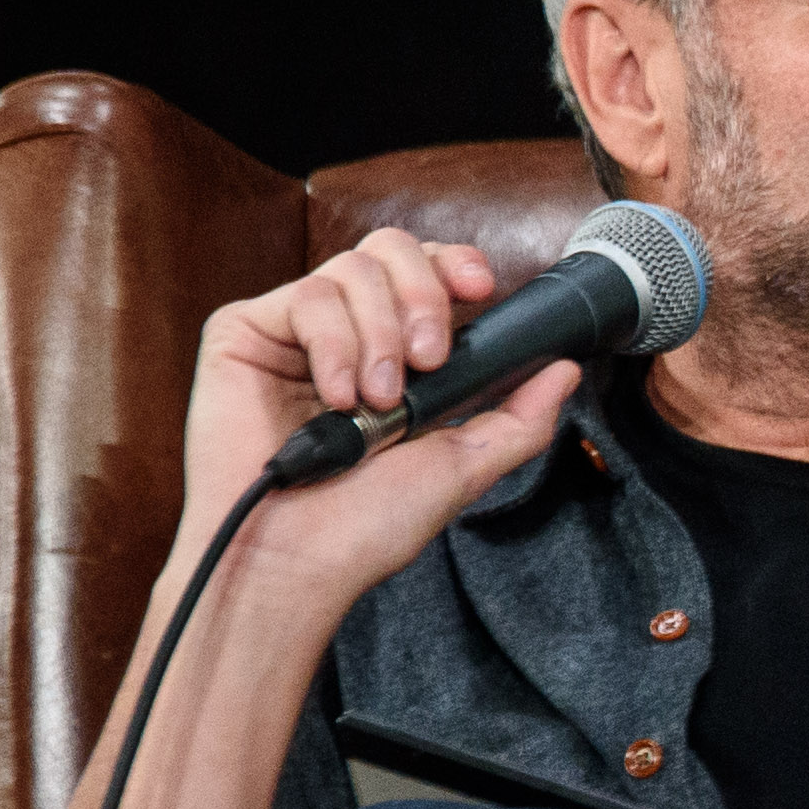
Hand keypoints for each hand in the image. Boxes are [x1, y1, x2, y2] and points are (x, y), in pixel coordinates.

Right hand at [181, 226, 585, 617]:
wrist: (295, 560)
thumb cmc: (363, 526)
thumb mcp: (460, 466)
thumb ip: (517, 417)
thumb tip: (566, 370)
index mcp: (392, 355)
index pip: (425, 273)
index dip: (455, 264)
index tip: (482, 289)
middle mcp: (343, 334)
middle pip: (389, 248)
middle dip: (424, 295)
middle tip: (429, 360)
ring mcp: (291, 333)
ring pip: (351, 269)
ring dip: (380, 336)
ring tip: (375, 402)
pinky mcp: (242, 335)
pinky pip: (304, 297)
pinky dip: (334, 345)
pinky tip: (337, 397)